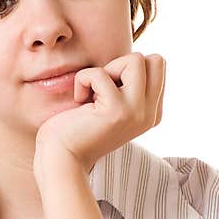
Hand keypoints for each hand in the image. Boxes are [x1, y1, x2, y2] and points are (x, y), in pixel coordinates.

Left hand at [33, 51, 165, 180]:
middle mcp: (150, 115)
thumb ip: (129, 87)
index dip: (126, 70)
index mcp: (152, 113)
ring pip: (135, 60)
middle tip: (103, 88)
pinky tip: (79, 102)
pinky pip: (99, 73)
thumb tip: (137, 59)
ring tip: (93, 95)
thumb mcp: (112, 106)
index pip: (157, 67)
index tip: (108, 93)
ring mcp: (136, 113)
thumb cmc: (77, 129)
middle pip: (156, 60)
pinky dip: (82, 80)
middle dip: (123, 64)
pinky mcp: (116, 111)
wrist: (61, 160)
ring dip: (106, 70)